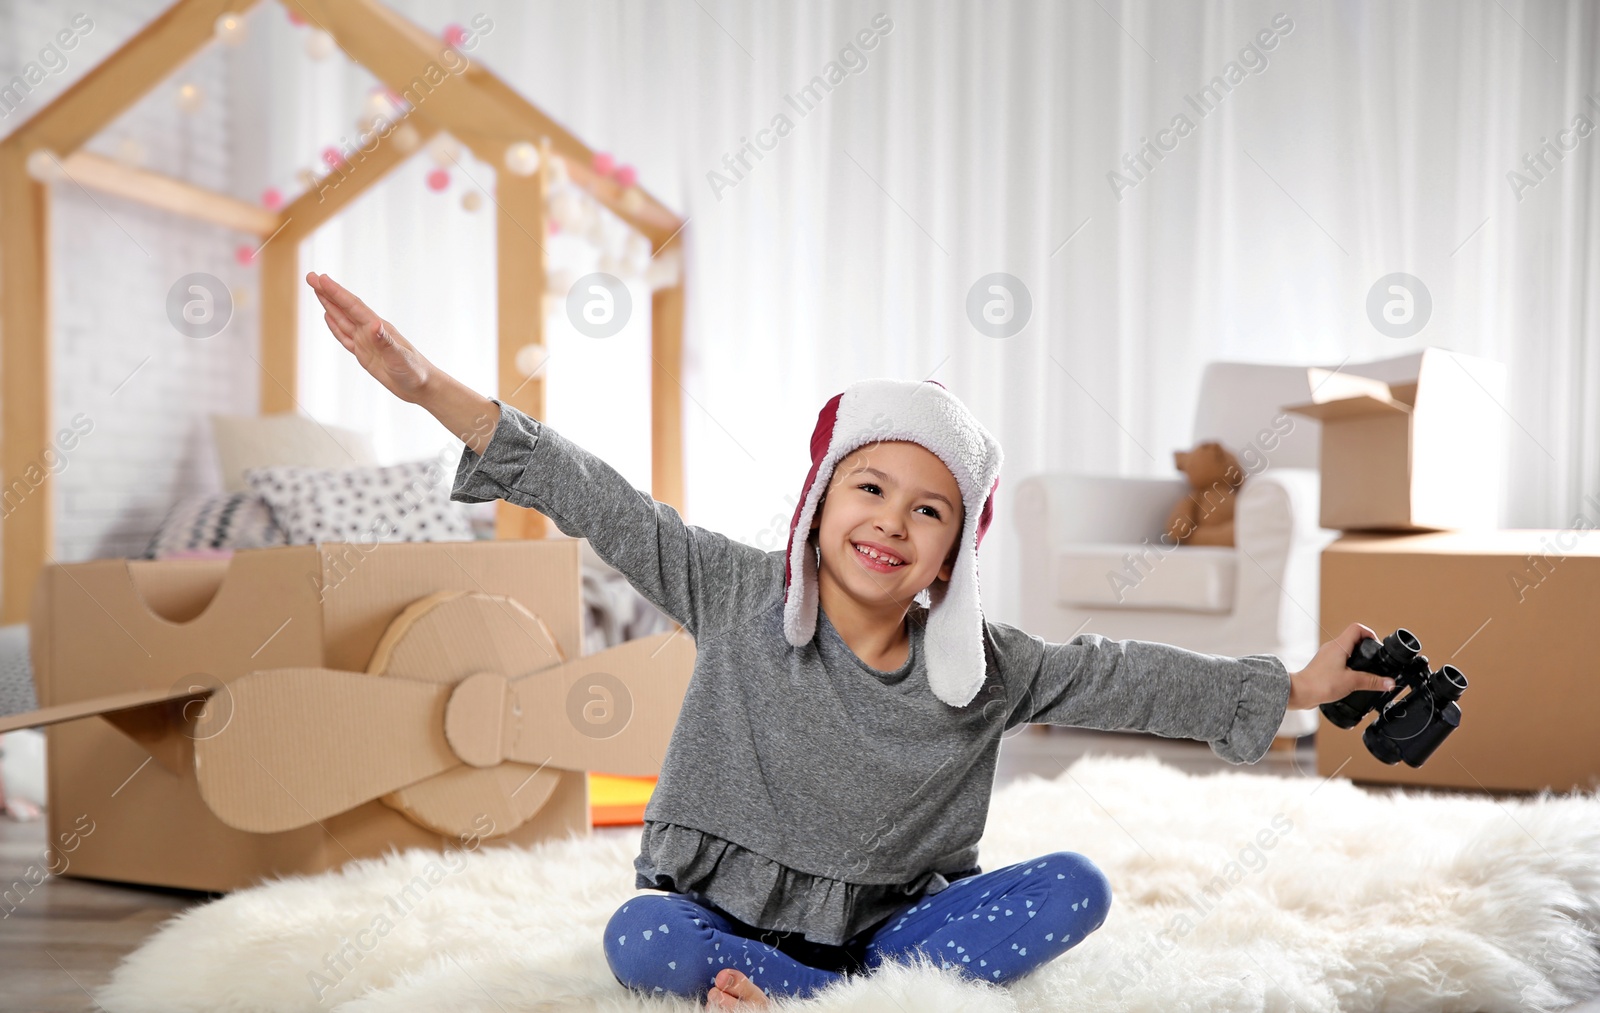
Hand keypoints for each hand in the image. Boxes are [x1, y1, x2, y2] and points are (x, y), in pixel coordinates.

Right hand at [305, 272, 434, 402]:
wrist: (422, 386)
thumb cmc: (414, 371)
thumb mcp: (399, 358)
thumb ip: (385, 341)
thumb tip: (373, 324)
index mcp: (378, 328)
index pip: (353, 306)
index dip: (336, 292)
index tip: (321, 278)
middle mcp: (370, 331)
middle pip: (345, 307)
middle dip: (328, 292)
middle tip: (311, 276)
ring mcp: (367, 341)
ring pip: (343, 319)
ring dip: (329, 304)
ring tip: (316, 289)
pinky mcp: (364, 354)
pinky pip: (345, 337)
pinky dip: (335, 326)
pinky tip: (328, 316)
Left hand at [1287, 622, 1395, 710]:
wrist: (1300, 692)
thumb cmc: (1320, 684)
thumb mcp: (1352, 682)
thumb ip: (1372, 681)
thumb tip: (1390, 682)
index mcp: (1339, 646)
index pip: (1357, 628)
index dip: (1370, 634)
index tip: (1377, 646)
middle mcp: (1332, 648)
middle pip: (1353, 639)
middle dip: (1367, 648)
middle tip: (1374, 660)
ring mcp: (1327, 656)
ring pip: (1346, 651)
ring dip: (1358, 658)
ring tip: (1366, 670)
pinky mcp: (1324, 666)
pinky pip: (1340, 661)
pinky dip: (1349, 666)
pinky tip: (1353, 679)